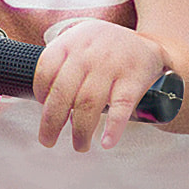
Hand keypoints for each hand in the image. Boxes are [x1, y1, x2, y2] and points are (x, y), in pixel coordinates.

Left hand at [34, 19, 168, 152]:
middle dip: (51, 122)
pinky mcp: (133, 79)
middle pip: (63, 92)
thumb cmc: (105, 51)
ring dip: (81, 131)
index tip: (45, 108)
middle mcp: (88, 53)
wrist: (147, 45)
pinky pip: (121, 107)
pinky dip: (113, 128)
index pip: (45, 70)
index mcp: (71, 43)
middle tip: (48, 141)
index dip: (41, 94)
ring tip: (79, 146)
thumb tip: (47, 106)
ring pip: (88, 104)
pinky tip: (106, 142)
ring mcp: (111, 66)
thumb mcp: (79, 44)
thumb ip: (61, 67)